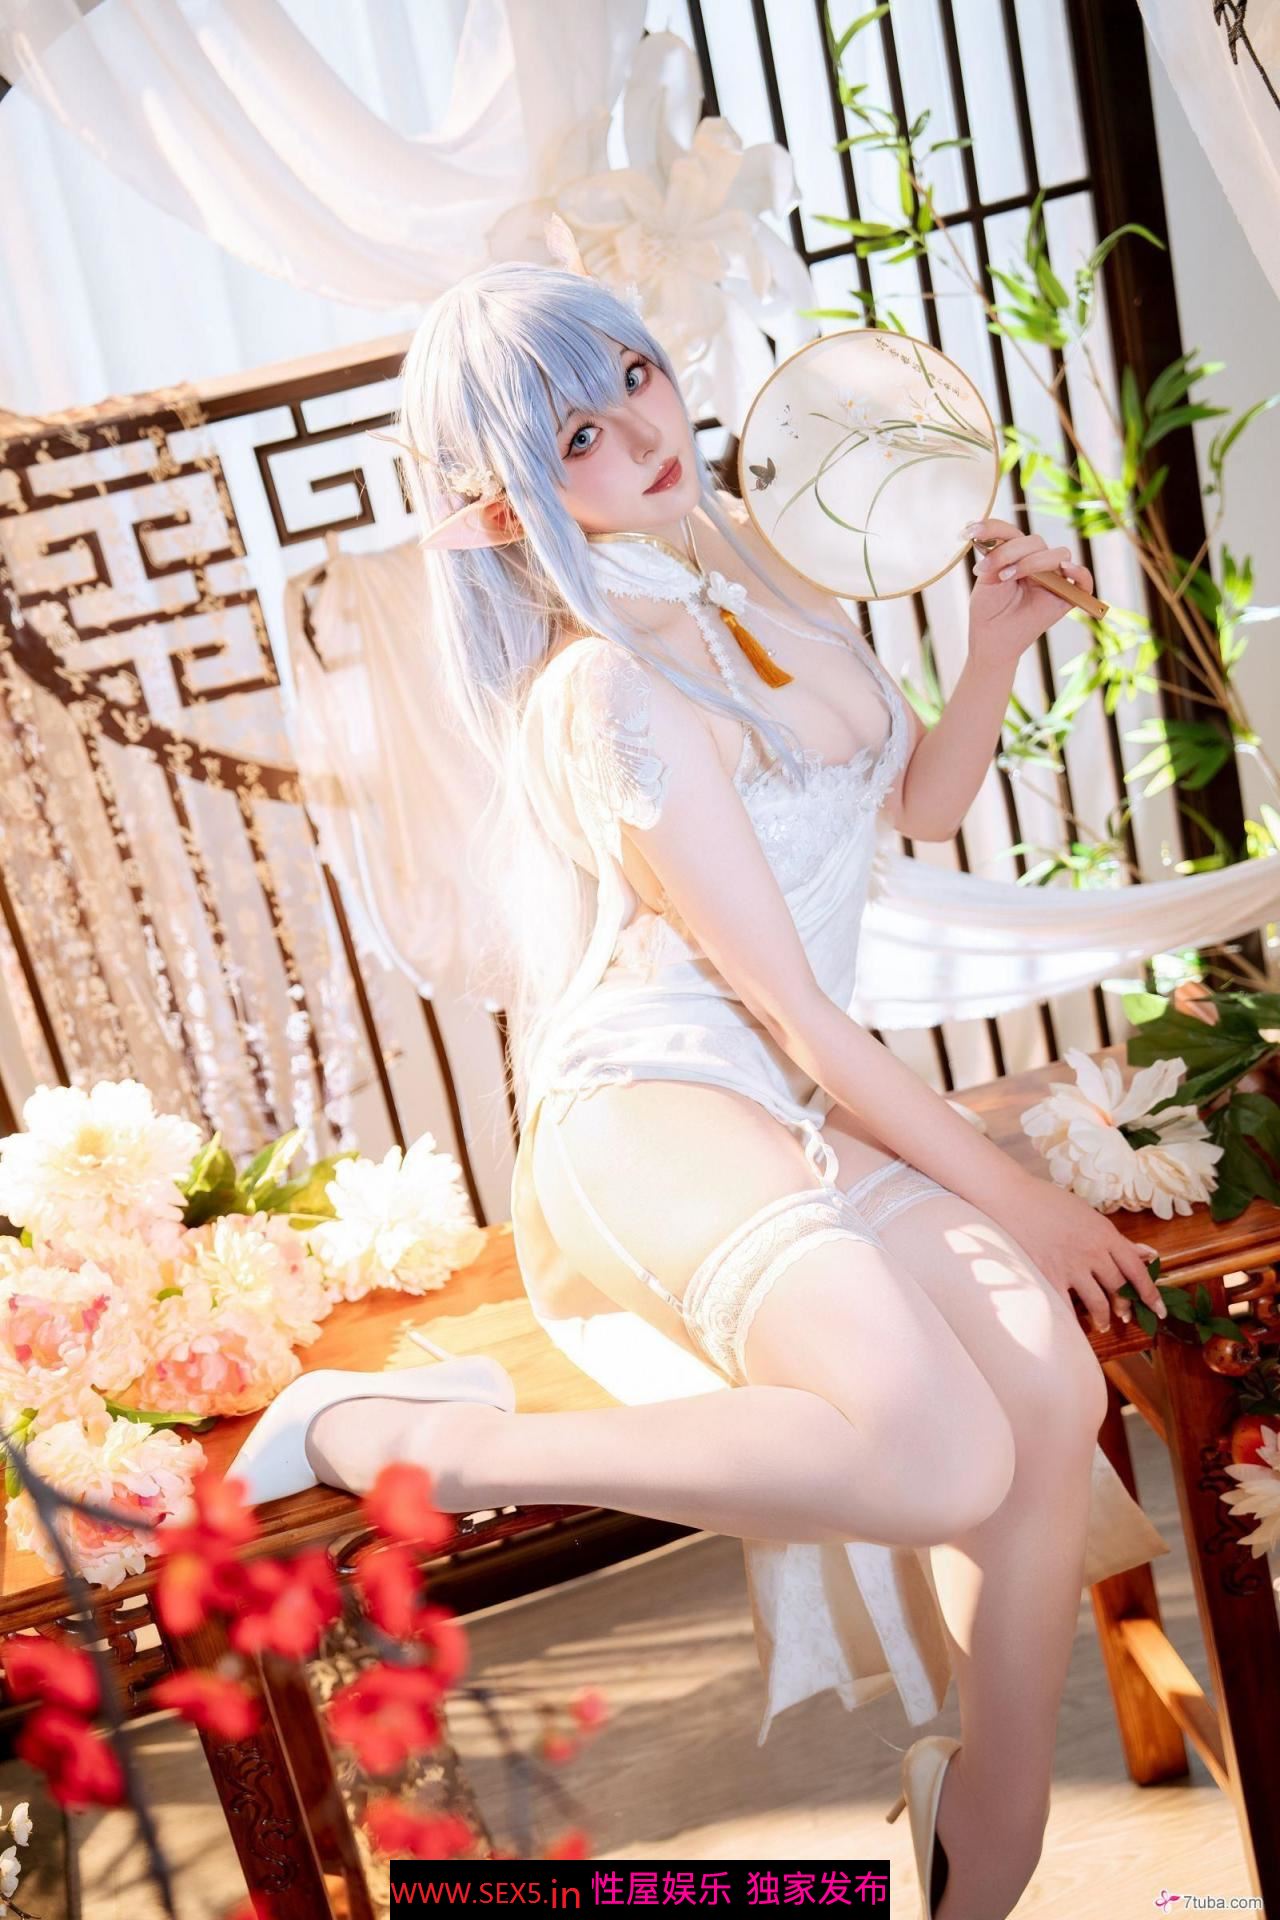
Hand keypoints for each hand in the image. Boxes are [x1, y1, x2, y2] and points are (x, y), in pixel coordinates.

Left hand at [965, 517, 1093, 669]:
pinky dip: (1079, 572)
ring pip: (1058, 554)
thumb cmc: (988, 609)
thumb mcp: (987, 577)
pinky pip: (1084, 580)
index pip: (1013, 533)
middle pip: (1036, 542)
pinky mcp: (1067, 597)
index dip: (994, 527)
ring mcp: (1054, 578)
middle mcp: (1038, 563)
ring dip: (1033, 562)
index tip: (970, 531)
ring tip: (1008, 577)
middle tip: (994, 571)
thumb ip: (998, 555)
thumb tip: (1002, 538)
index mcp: (1018, 554)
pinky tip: (1064, 570)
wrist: (991, 638)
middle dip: (1011, 552)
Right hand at [998, 1175, 1167, 1334]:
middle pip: (1119, 1287)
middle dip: (1126, 1306)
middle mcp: (1092, 1252)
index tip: (1158, 1308)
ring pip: (1098, 1301)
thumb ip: (1118, 1239)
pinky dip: (1073, 1322)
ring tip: (1103, 1325)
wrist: (1013, 1198)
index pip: (1137, 1269)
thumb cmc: (1050, 1202)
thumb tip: (1148, 1253)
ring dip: (1103, 1317)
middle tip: (1126, 1316)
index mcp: (1105, 1235)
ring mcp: (1070, 1265)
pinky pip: (1066, 1306)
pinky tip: (1076, 1328)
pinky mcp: (1048, 1275)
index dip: (1150, 1292)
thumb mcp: (1090, 1215)